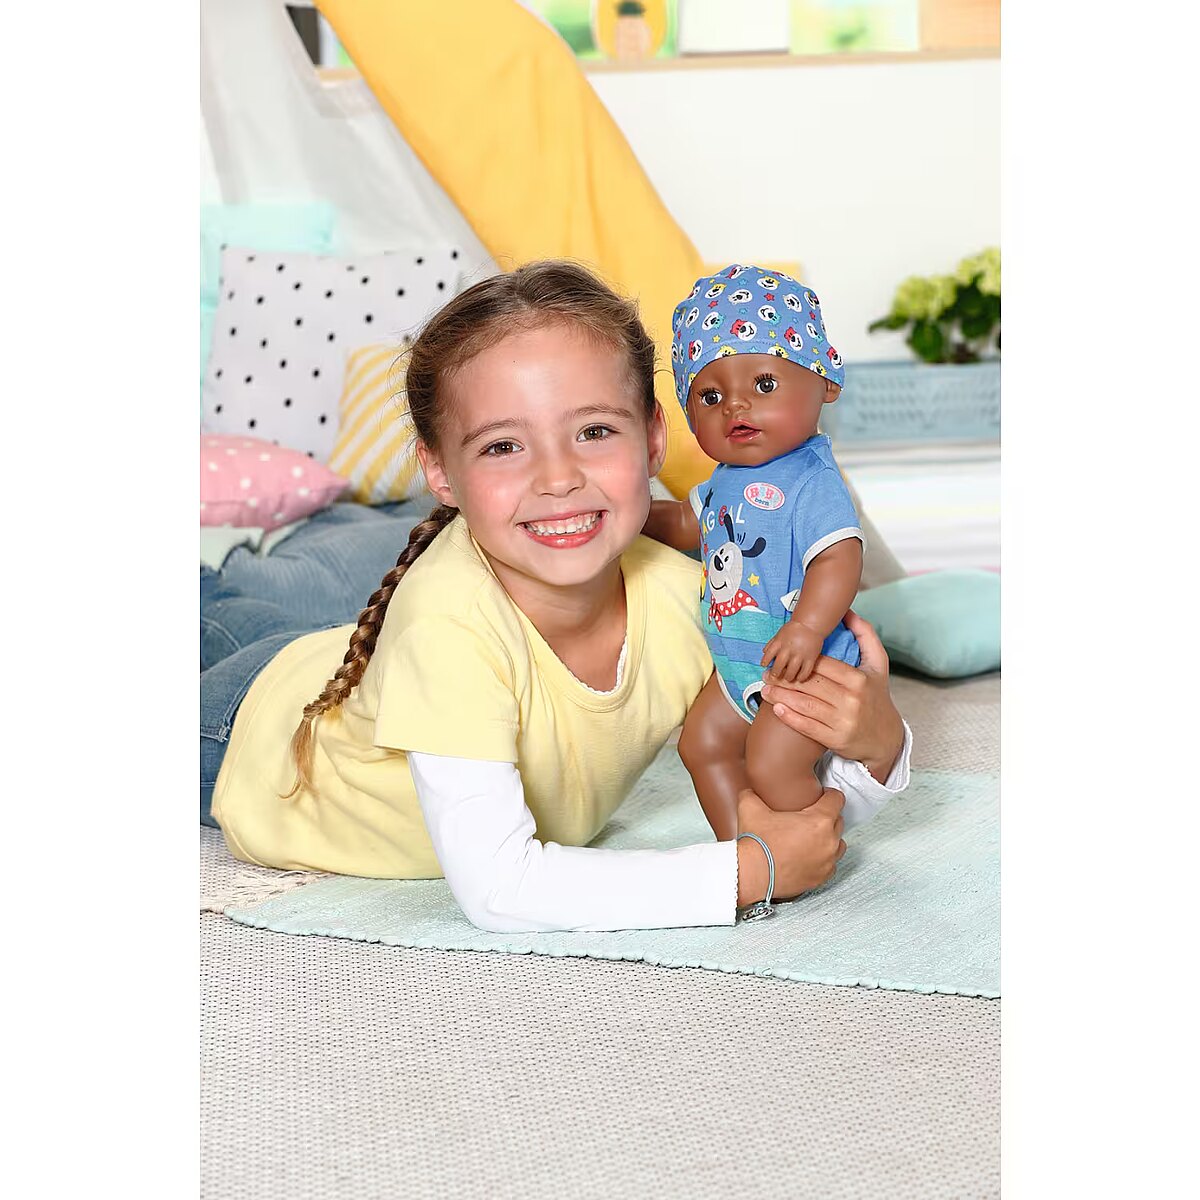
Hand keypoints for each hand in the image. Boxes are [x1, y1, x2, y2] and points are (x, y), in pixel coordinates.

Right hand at [735, 787, 846, 904]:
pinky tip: (809, 856)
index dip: (829, 794)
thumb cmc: (756, 845)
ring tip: (812, 836)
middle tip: (810, 815)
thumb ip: (752, 794)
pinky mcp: (821, 878)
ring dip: (829, 838)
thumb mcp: (750, 808)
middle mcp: (829, 842)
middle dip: (827, 816)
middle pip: (838, 820)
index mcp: (819, 821)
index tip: (822, 795)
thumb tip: (751, 792)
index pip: (837, 799)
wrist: (752, 874)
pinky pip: (831, 864)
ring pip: (838, 843)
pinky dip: (823, 859)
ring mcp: (827, 862)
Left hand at [760, 610, 904, 782]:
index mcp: (859, 679)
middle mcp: (851, 700)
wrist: (886, 739)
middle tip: (767, 673)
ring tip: (765, 689)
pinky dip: (790, 717)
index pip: (822, 665)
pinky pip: (807, 727)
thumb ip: (865, 635)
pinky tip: (776, 708)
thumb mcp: (879, 665)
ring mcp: (843, 721)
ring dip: (781, 696)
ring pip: (805, 704)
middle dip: (784, 678)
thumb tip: (848, 612)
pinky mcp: (835, 740)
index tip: (785, 657)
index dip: (801, 661)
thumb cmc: (878, 696)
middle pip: (810, 684)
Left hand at [760, 620, 824, 682]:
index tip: (764, 666)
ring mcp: (800, 654)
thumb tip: (764, 652)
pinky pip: (805, 672)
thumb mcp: (780, 633)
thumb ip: (772, 643)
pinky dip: (801, 677)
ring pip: (791, 671)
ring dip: (788, 677)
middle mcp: (789, 649)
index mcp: (780, 642)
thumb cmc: (795, 629)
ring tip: (787, 678)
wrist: (811, 625)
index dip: (765, 661)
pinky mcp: (811, 658)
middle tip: (775, 676)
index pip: (768, 655)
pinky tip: (799, 678)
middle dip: (775, 673)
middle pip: (779, 666)